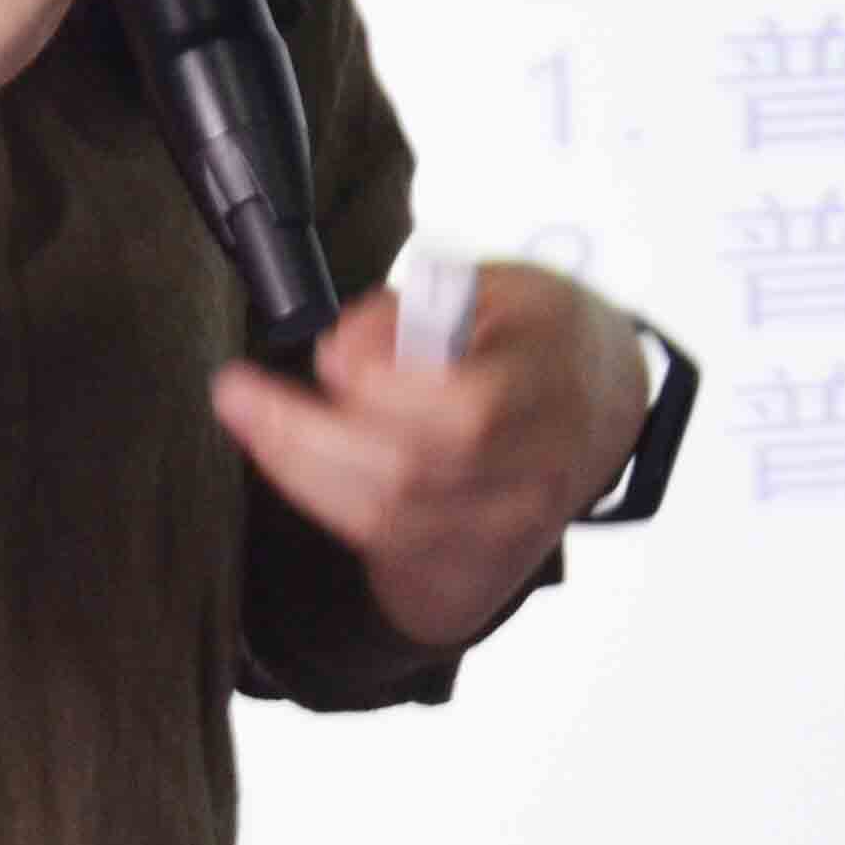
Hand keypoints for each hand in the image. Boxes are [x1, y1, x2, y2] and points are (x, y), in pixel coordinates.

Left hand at [211, 263, 651, 651]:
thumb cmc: (538, 334)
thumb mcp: (498, 283)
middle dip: (306, 436)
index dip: (382, 385)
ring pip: (391, 517)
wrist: (605, 404)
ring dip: (300, 467)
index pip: (469, 407)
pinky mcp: (485, 561)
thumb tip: (344, 351)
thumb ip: (422, 304)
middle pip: (414, 472)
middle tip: (239, 393)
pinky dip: (325, 499)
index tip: (327, 353)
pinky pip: (389, 546)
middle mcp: (543, 460)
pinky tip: (288, 458)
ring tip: (249, 416)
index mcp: (552, 373)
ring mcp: (518, 522)